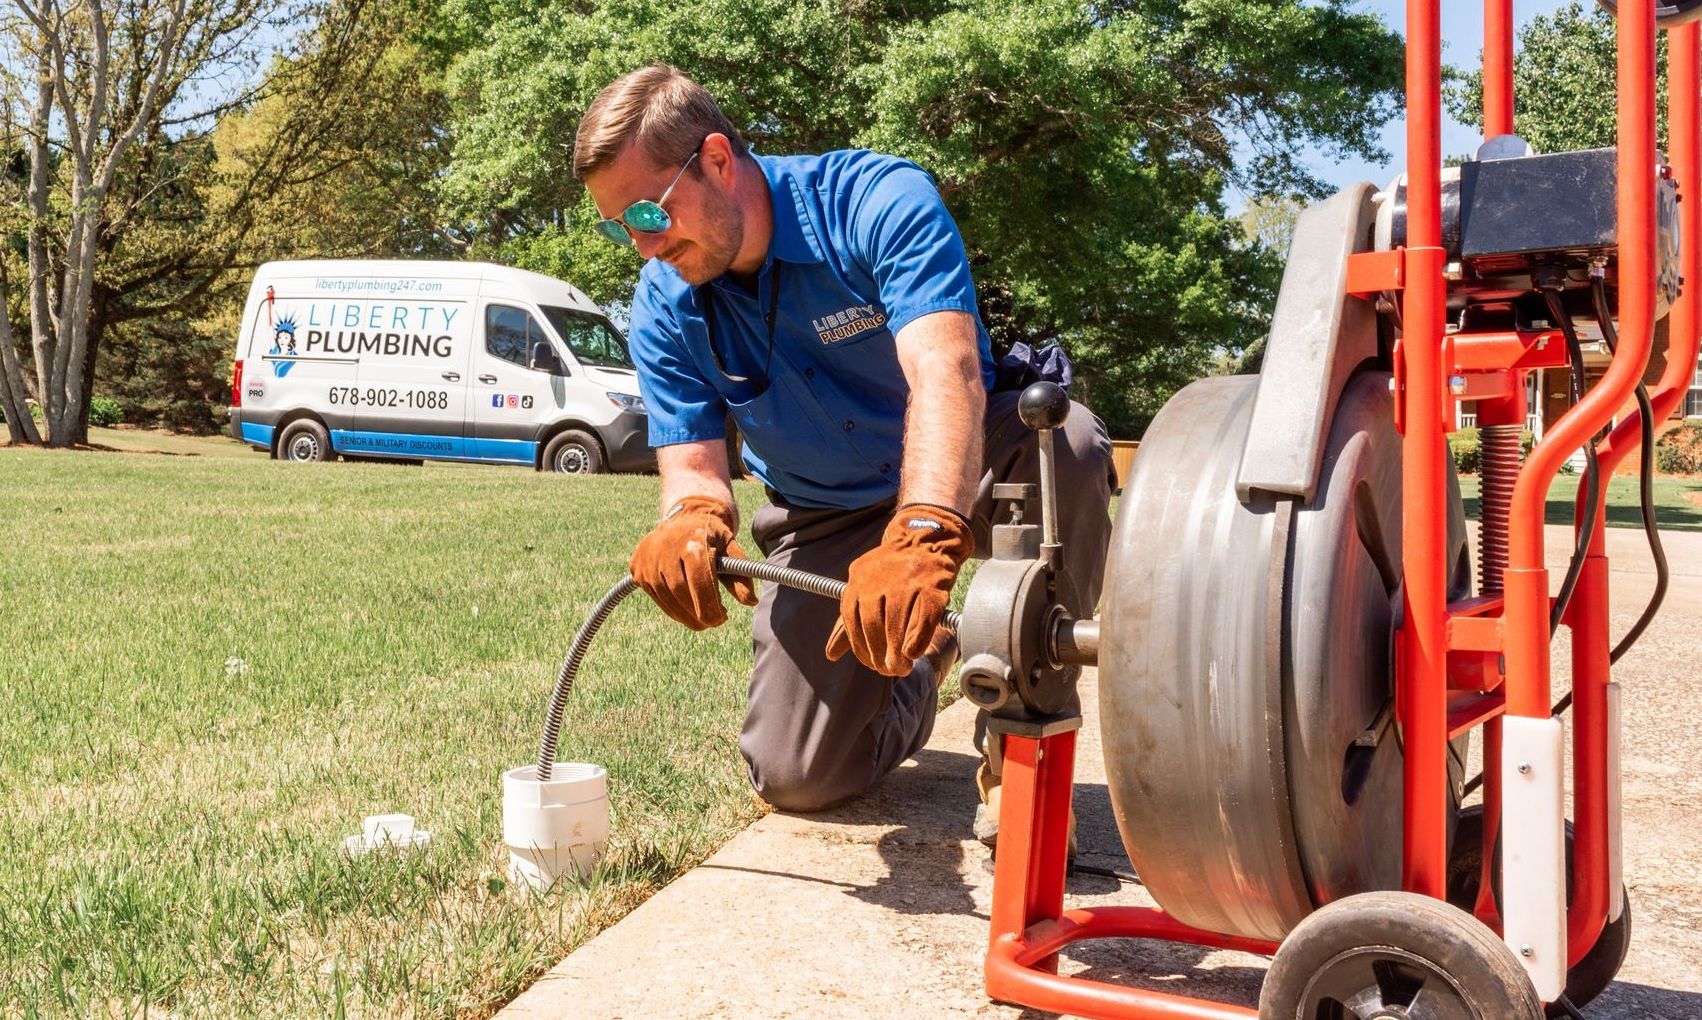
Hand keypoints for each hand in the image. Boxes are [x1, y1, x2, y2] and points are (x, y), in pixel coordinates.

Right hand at [629, 496, 758, 629]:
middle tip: (714, 621)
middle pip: (681, 592)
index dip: (710, 605)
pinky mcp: (637, 567)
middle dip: (699, 614)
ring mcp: (648, 558)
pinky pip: (655, 596)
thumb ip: (740, 573)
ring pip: (666, 598)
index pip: (699, 581)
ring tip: (701, 619)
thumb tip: (749, 601)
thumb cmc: (712, 535)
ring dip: (685, 615)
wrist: (685, 516)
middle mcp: (666, 548)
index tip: (722, 618)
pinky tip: (685, 609)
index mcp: (693, 542)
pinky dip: (672, 608)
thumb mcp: (731, 547)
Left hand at [825, 503, 973, 675]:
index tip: (870, 664)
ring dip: (896, 651)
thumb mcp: (866, 589)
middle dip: (878, 652)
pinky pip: (924, 616)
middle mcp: (881, 577)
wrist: (926, 539)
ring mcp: (908, 579)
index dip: (860, 647)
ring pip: (897, 621)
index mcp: (859, 578)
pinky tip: (914, 654)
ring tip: (901, 667)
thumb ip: (849, 622)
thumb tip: (831, 654)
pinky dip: (918, 638)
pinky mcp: (933, 583)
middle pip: (873, 623)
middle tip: (887, 670)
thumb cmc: (894, 573)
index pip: (853, 619)